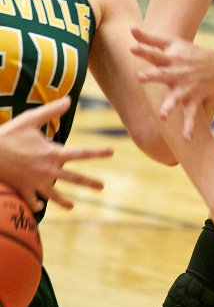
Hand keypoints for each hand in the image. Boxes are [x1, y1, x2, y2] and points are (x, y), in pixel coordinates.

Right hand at [0, 97, 113, 211]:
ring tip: (72, 206)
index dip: (98, 152)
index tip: (111, 152)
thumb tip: (69, 100)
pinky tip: (40, 206)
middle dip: (90, 183)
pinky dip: (36, 205)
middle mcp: (48, 171)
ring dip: (64, 201)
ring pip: (54, 195)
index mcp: (53, 153)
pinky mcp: (23, 190)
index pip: (82, 153)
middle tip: (102, 187)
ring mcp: (36, 183)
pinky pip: (32, 201)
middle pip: (75, 179)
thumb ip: (51, 111)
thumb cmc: (8, 135)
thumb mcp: (30, 119)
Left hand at [131, 26, 213, 139]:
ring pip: (177, 98)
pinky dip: (189, 128)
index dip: (143, 50)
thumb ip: (149, 38)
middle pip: (163, 74)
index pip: (154, 53)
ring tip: (163, 117)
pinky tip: (186, 140)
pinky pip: (191, 116)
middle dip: (153, 76)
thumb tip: (130, 27)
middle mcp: (178, 73)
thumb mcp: (171, 42)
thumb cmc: (187, 52)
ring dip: (170, 106)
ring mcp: (186, 88)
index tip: (132, 48)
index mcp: (170, 59)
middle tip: (140, 77)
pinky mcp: (193, 100)